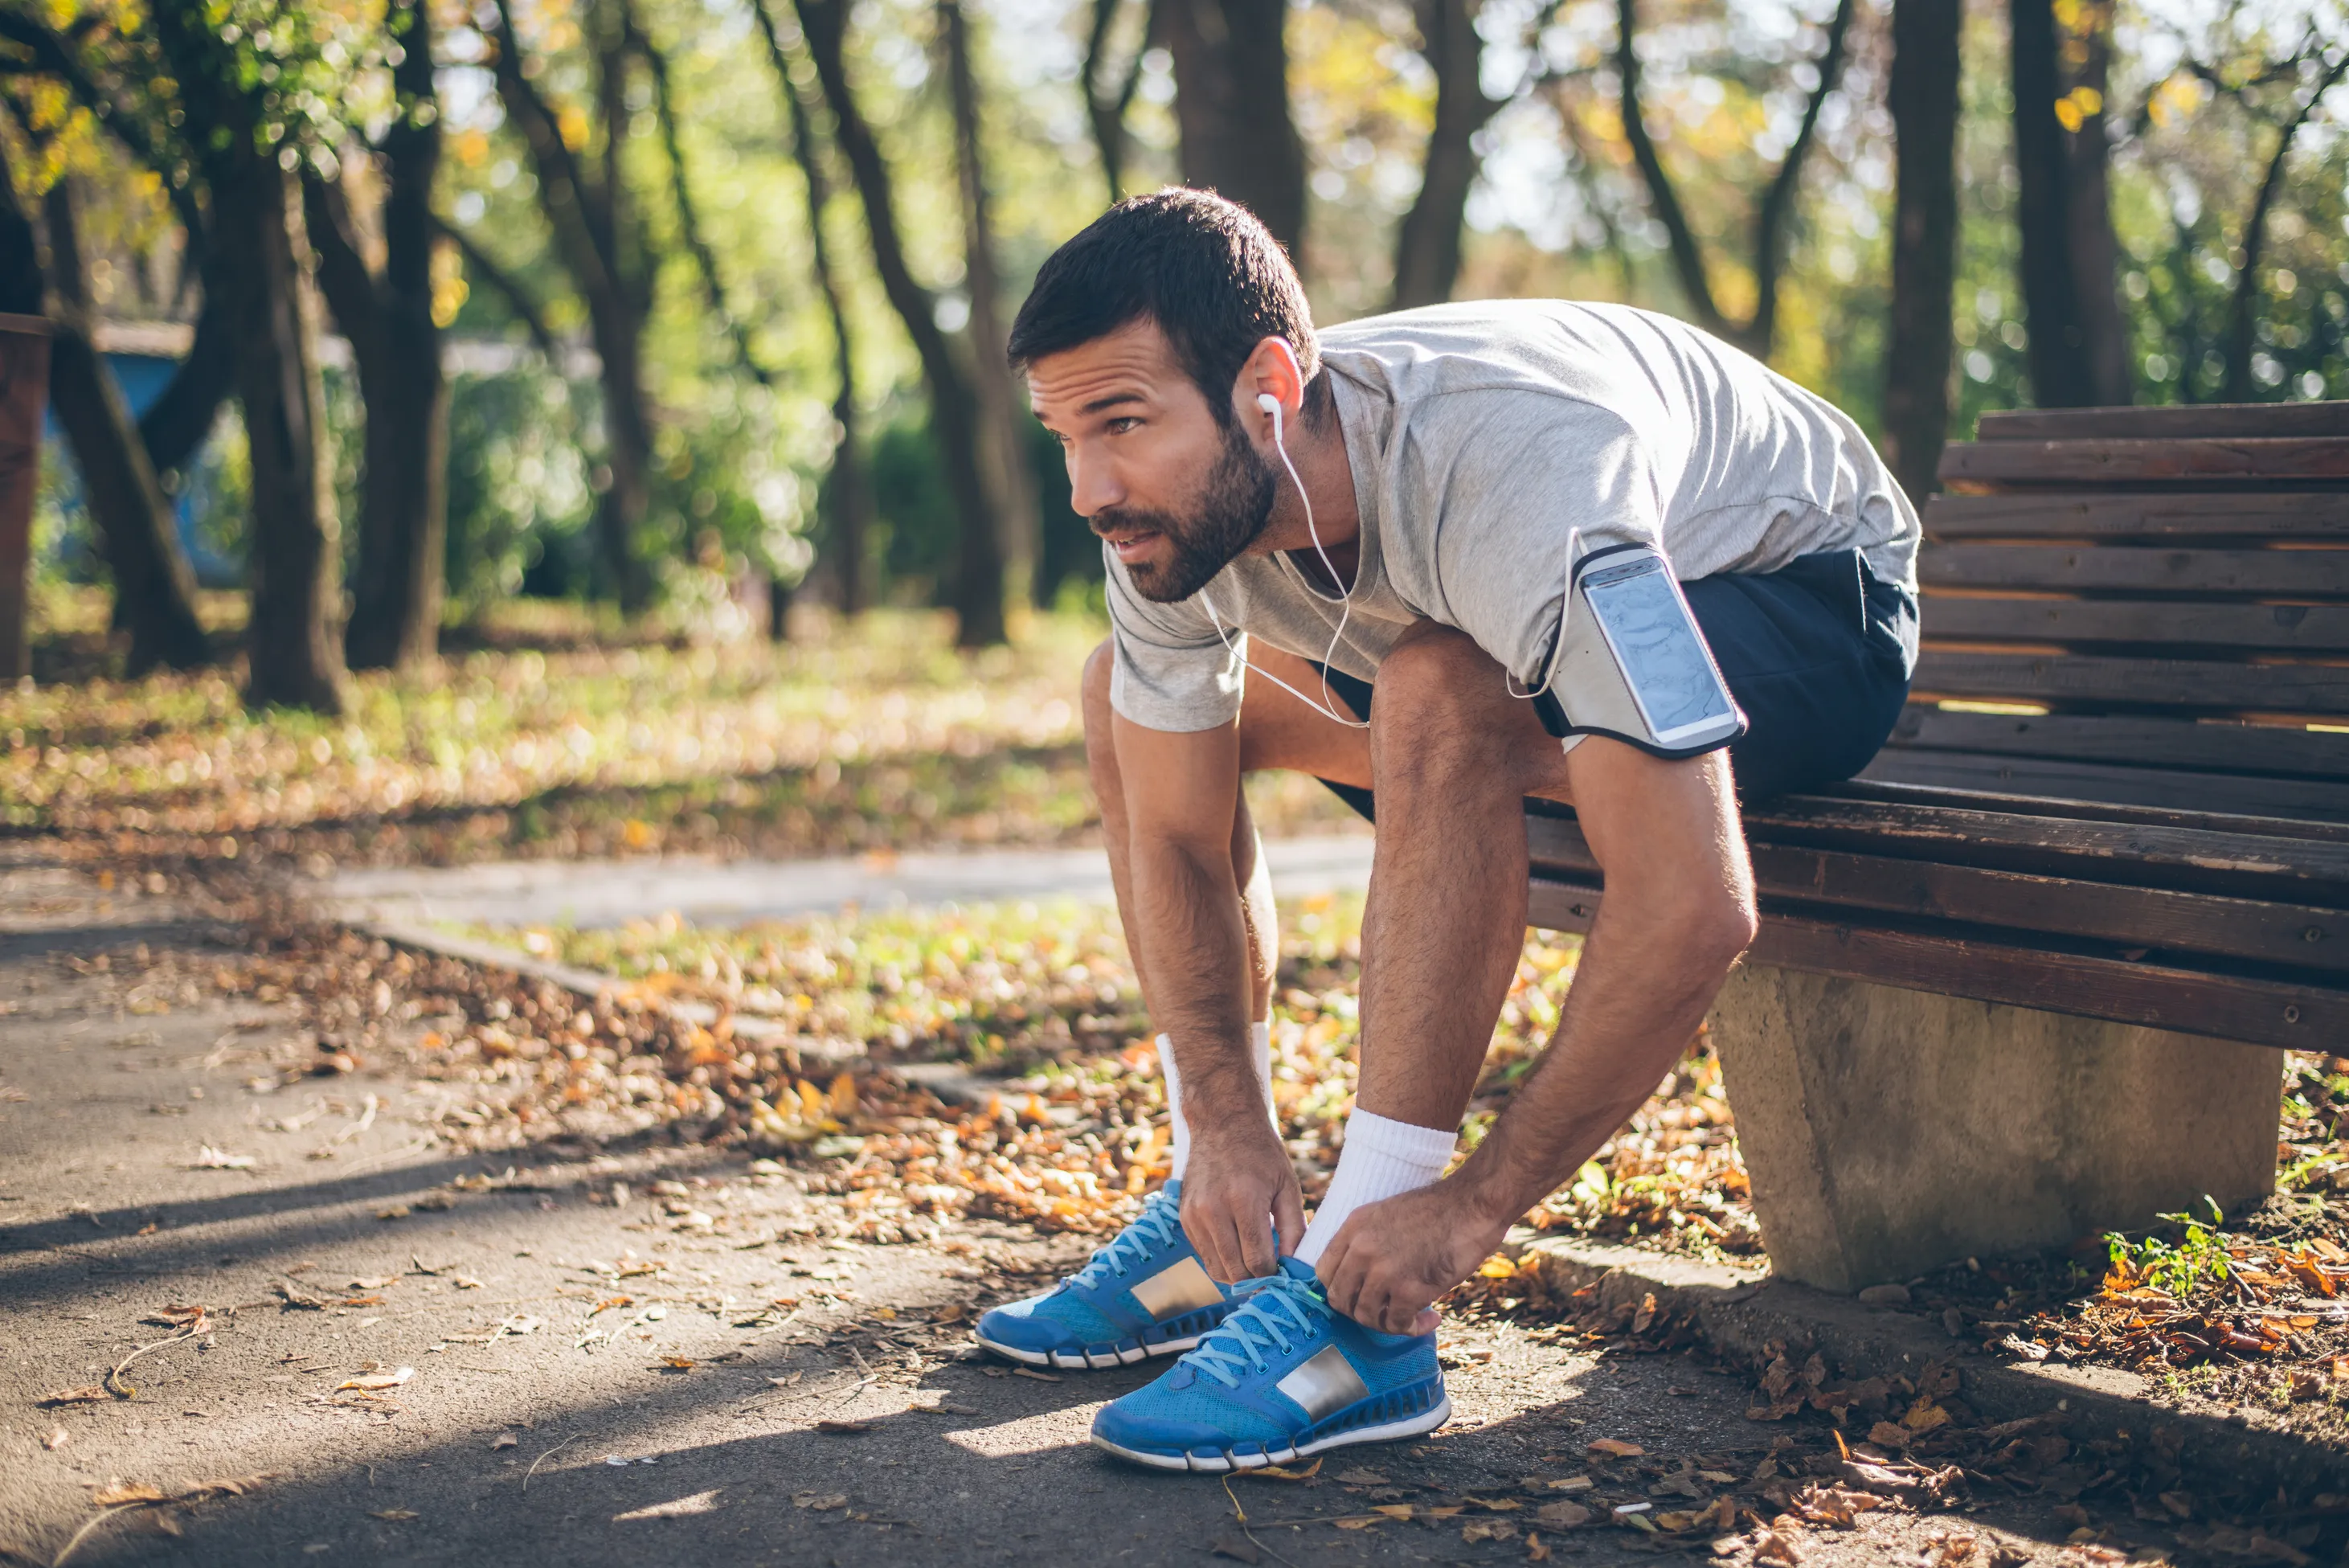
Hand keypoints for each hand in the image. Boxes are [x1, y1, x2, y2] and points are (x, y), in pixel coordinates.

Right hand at [1180, 1120, 1305, 1283]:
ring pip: (1217, 1269)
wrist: (1221, 1124)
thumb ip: (1294, 1228)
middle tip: (1272, 1273)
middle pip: (1235, 1271)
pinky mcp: (1184, 1217)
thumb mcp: (1287, 1186)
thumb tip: (1294, 1267)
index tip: (1284, 1273)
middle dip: (1256, 1279)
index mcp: (1244, 1200)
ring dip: (1238, 1274)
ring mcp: (1194, 1215)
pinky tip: (1237, 1247)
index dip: (1273, 1275)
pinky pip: (1204, 1255)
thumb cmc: (1261, 1153)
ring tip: (1255, 1263)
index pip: (1257, 1261)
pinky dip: (1222, 1260)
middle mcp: (1214, 1210)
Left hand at [1314, 1180, 1506, 1334]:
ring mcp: (1384, 1271)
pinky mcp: (1410, 1289)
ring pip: (1366, 1317)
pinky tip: (1431, 1318)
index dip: (1340, 1290)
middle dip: (1360, 1311)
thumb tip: (1358, 1279)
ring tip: (1410, 1317)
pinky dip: (1414, 1328)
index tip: (1360, 1296)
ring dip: (1388, 1323)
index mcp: (1353, 1227)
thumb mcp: (1386, 1214)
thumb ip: (1365, 1241)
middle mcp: (1362, 1249)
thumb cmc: (1438, 1210)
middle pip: (1339, 1300)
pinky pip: (1398, 1324)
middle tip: (1385, 1311)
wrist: (1472, 1204)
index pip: (1324, 1272)